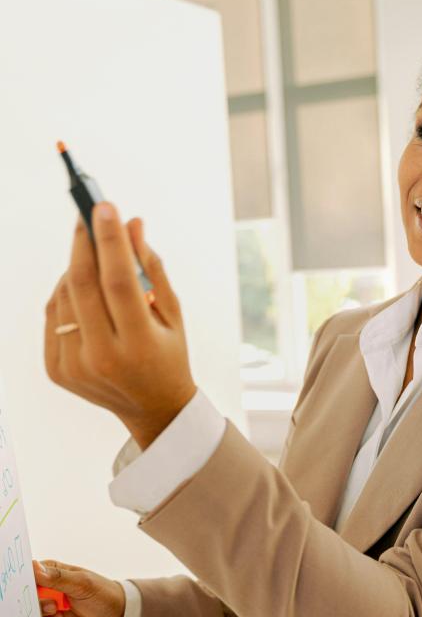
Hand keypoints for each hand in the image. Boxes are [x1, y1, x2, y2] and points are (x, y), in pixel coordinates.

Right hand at [34, 559, 125, 616]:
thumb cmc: (103, 594)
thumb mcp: (83, 583)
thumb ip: (58, 578)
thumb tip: (35, 567)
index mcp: (52, 576)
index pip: (29, 577)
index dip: (25, 583)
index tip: (30, 588)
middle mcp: (46, 596)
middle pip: (25, 600)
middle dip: (35, 604)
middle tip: (52, 606)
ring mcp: (47, 616)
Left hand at [44, 205, 197, 449]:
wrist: (153, 408)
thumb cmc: (170, 355)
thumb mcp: (173, 313)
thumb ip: (153, 267)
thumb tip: (133, 224)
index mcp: (138, 346)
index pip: (119, 283)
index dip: (110, 241)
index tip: (105, 207)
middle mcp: (102, 358)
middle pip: (82, 285)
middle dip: (84, 243)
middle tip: (88, 215)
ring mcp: (74, 366)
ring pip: (63, 296)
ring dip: (76, 267)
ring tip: (94, 254)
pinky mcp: (57, 370)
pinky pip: (53, 315)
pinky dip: (65, 293)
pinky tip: (83, 287)